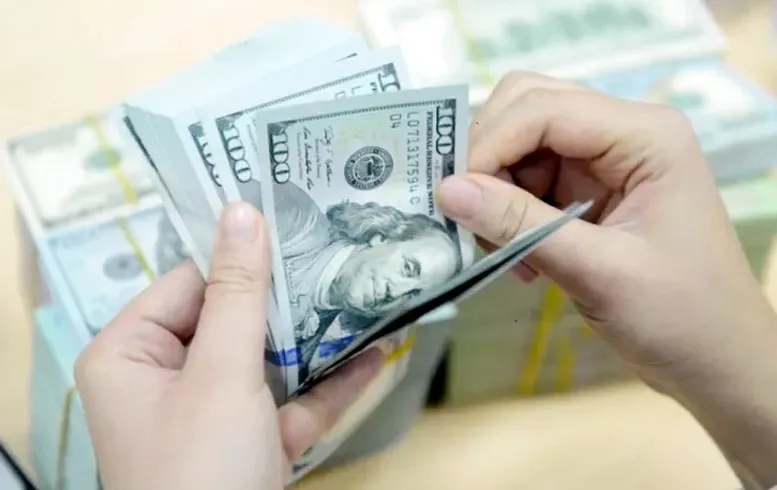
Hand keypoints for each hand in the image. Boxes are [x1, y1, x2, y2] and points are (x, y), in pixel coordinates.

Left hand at [75, 203, 383, 489]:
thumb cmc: (201, 468)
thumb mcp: (221, 374)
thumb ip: (238, 293)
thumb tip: (243, 210)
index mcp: (132, 355)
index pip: (188, 282)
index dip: (239, 257)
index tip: (297, 220)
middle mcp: (166, 379)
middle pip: (234, 319)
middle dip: (291, 297)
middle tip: (342, 248)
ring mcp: (213, 415)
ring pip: (269, 360)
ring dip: (319, 337)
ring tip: (368, 292)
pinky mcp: (251, 444)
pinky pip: (291, 402)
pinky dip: (331, 384)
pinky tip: (379, 354)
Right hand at [437, 72, 776, 485]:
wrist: (715, 361)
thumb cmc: (679, 317)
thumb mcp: (597, 271)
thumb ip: (520, 225)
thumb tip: (445, 190)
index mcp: (645, 135)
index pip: (543, 108)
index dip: (490, 144)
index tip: (453, 197)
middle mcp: (623, 132)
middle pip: (528, 107)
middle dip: (488, 155)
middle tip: (469, 211)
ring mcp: (605, 159)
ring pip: (521, 143)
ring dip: (496, 189)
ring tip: (502, 247)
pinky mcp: (589, 188)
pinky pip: (528, 178)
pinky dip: (510, 212)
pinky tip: (521, 257)